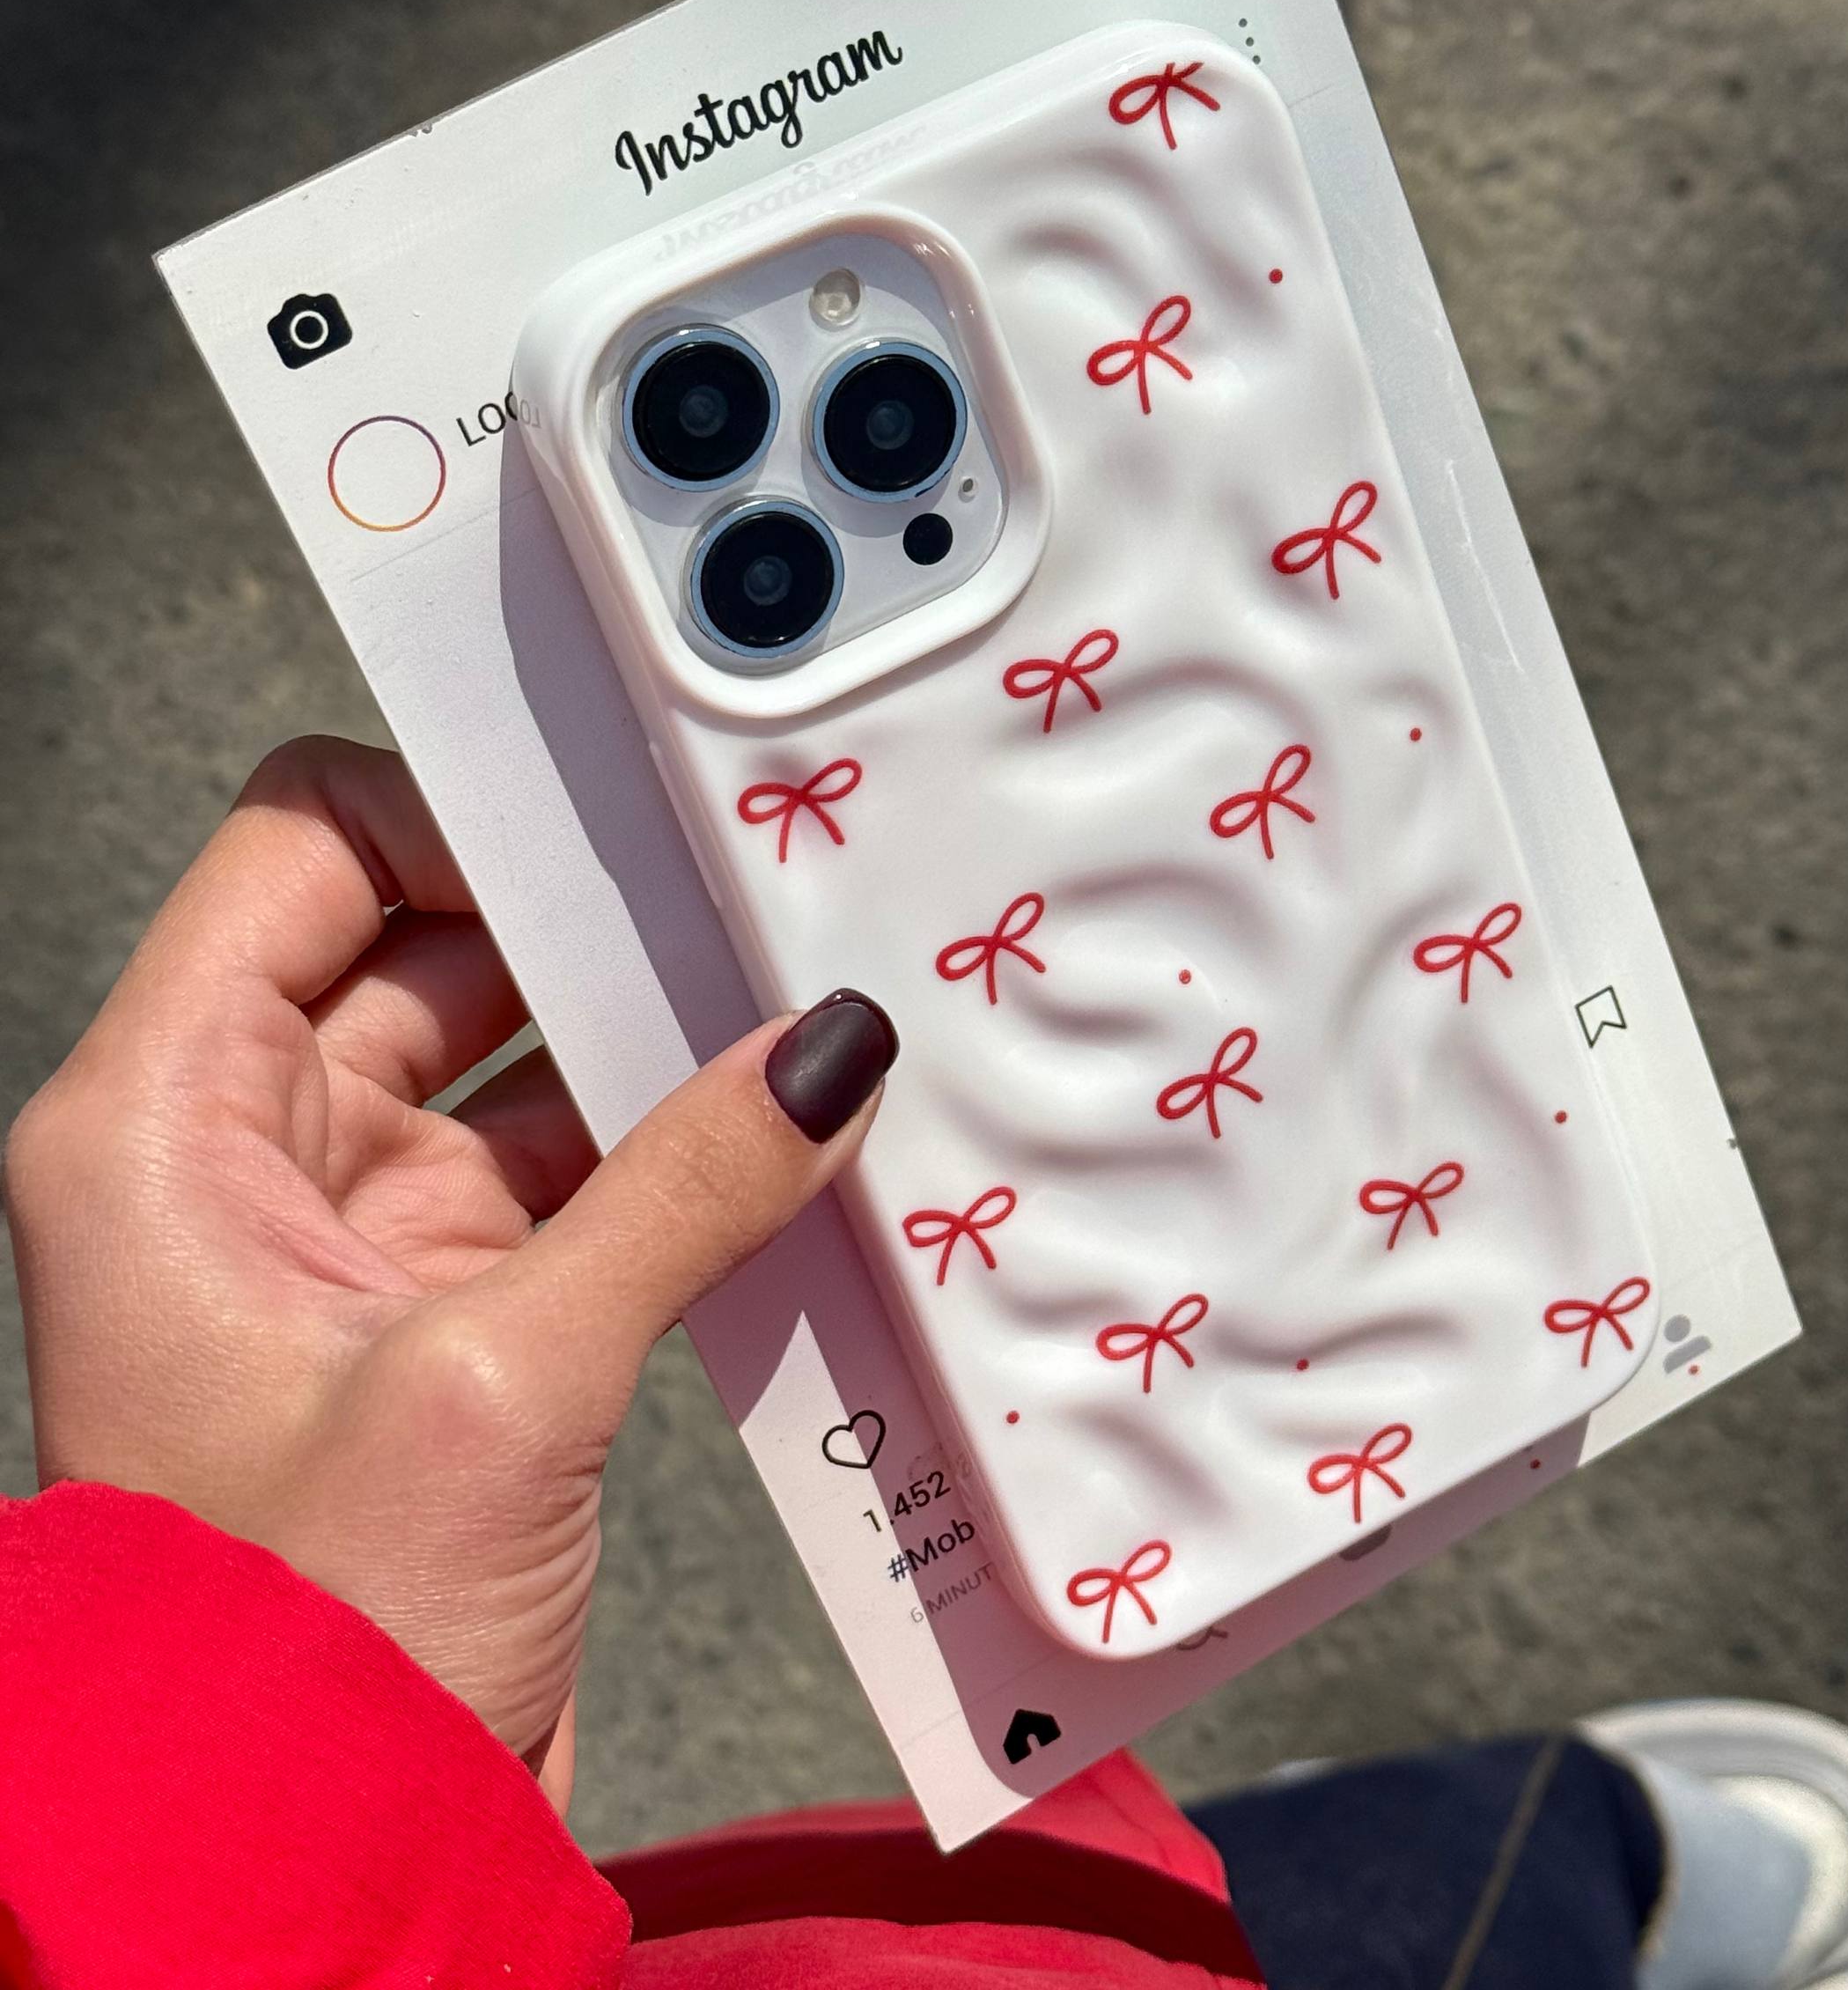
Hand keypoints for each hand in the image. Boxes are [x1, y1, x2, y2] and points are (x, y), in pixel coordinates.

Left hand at [4, 737, 894, 1806]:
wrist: (298, 1882)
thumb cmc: (304, 1650)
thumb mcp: (500, 1388)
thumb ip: (680, 1190)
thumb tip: (834, 1045)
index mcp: (161, 1123)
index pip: (304, 854)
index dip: (454, 817)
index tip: (623, 833)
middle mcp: (241, 1154)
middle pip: (426, 946)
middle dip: (588, 929)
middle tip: (751, 906)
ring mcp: (354, 1237)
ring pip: (516, 1063)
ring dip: (647, 1047)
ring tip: (793, 1009)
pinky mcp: (450, 1319)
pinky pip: (573, 1178)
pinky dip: (669, 1158)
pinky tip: (782, 1138)